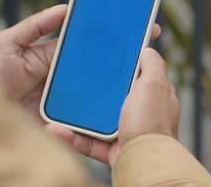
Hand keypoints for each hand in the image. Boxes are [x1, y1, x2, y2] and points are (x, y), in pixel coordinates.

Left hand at [0, 5, 161, 118]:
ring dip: (118, 76)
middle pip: (98, 61)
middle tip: (145, 39)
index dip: (105, 31)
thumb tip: (64, 7)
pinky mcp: (71, 114)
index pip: (85, 41)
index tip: (128, 21)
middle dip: (121, 52)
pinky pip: (92, 107)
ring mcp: (70, 95)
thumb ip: (35, 25)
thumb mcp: (8, 43)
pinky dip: (108, 101)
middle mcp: (67, 75)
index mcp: (55, 56)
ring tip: (140, 64)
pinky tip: (124, 91)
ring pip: (100, 84)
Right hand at [46, 48, 179, 166]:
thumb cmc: (151, 122)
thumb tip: (148, 49)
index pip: (136, 75)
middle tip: (74, 81)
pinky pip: (88, 141)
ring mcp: (127, 131)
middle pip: (113, 97)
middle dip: (94, 91)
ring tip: (57, 106)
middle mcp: (141, 112)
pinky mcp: (113, 149)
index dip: (122, 67)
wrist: (144, 161)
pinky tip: (56, 129)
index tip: (102, 60)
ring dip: (76, 115)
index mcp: (152, 94)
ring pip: (97, 120)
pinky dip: (72, 137)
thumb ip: (153, 65)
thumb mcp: (155, 84)